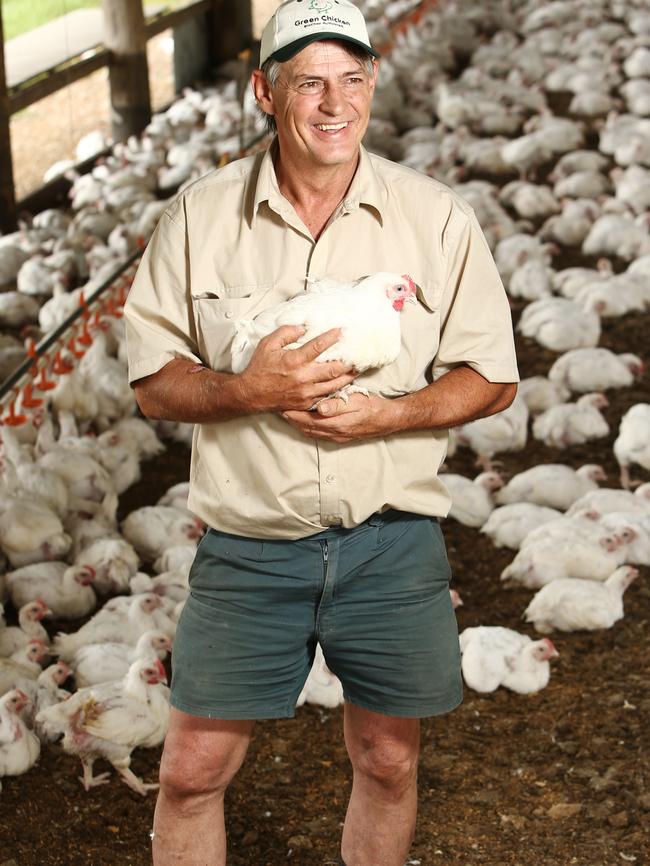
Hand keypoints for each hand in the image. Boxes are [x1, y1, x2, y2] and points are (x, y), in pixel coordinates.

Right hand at [237, 325, 356, 412]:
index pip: (319, 346)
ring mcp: (306, 392)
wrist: (251, 394)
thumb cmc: (259, 368)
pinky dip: (337, 389)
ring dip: (348, 376)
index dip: (332, 337)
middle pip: (333, 368)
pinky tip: (343, 383)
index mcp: (294, 360)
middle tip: (358, 354)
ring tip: (357, 369)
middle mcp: (303, 377)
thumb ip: (286, 333)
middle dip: (348, 361)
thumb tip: (303, 327)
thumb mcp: (268, 344)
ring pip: (334, 384)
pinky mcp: (306, 402)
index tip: (342, 330)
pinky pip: (326, 395)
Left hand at [282, 392, 400, 443]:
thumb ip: (338, 404)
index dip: (294, 413)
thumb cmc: (372, 406)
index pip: (308, 419)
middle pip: (306, 428)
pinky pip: (318, 435)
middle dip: (292, 419)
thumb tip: (320, 408)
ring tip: (287, 415)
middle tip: (279, 409)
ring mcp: (337, 437)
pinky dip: (307, 429)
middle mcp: (334, 433)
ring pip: (311, 432)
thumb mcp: (357, 401)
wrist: (387, 420)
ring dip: (298, 425)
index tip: (283, 405)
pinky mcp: (340, 437)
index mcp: (336, 423)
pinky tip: (303, 423)